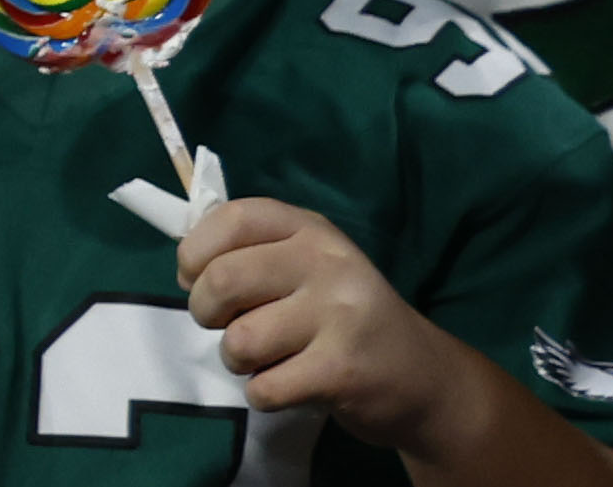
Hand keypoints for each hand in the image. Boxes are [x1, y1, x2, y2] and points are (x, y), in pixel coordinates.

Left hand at [177, 197, 476, 447]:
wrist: (427, 380)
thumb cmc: (347, 318)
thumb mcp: (310, 266)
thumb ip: (254, 253)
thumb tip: (185, 265)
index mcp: (312, 230)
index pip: (233, 218)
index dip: (196, 250)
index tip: (193, 275)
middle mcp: (327, 264)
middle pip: (222, 281)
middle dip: (204, 311)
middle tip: (223, 325)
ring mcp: (338, 317)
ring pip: (239, 341)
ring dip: (238, 360)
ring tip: (266, 358)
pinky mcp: (341, 371)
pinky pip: (264, 387)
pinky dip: (263, 394)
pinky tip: (290, 385)